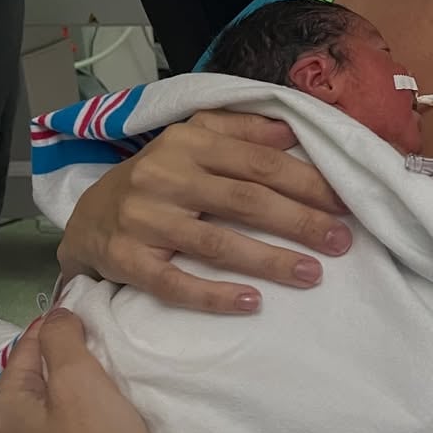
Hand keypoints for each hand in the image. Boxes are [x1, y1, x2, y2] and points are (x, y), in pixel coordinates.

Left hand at [0, 311, 168, 432]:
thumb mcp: (83, 381)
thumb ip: (63, 341)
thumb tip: (56, 317)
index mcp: (1, 416)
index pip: (25, 354)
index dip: (53, 327)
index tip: (79, 310)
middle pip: (29, 389)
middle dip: (56, 364)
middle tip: (93, 346)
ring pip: (39, 421)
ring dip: (62, 400)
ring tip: (96, 387)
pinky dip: (68, 430)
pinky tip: (92, 432)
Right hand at [58, 109, 351, 313]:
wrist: (87, 217)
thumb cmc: (158, 177)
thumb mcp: (192, 139)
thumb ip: (241, 130)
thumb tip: (292, 131)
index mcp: (188, 142)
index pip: (259, 163)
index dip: (306, 183)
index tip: (345, 202)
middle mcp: (166, 176)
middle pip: (245, 201)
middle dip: (300, 221)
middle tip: (341, 241)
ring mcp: (145, 221)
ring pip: (217, 243)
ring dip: (270, 260)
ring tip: (312, 273)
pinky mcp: (128, 261)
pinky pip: (175, 283)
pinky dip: (214, 295)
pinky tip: (252, 302)